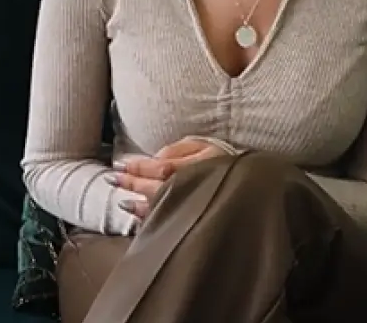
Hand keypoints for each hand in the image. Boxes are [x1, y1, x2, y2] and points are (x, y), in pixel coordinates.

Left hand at [110, 137, 228, 218]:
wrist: (253, 188)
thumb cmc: (225, 162)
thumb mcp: (204, 145)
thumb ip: (178, 150)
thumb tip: (155, 160)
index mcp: (197, 165)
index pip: (162, 167)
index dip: (140, 167)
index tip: (121, 165)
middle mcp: (194, 186)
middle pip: (157, 186)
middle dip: (133, 183)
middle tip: (113, 179)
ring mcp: (194, 206)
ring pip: (162, 207)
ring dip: (139, 205)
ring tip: (122, 202)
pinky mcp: (195, 219)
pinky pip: (170, 222)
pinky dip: (152, 220)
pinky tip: (140, 218)